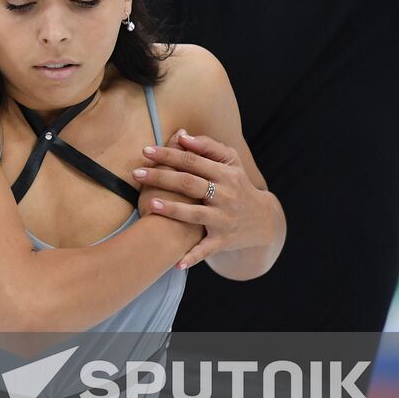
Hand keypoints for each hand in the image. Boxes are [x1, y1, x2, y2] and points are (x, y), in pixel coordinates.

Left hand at [132, 130, 283, 270]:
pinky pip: (205, 250)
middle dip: (161, 177)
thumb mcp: (230, 162)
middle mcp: (226, 196)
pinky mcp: (222, 240)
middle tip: (136, 173)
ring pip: (194, 215)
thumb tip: (182, 135)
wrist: (262, 220)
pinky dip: (192, 257)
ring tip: (149, 204)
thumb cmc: (237, 183)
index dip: (168, 154)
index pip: (192, 160)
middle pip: (189, 184)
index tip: (145, 150)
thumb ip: (207, 146)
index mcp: (225, 174)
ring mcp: (224, 219)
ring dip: (172, 210)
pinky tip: (176, 262)